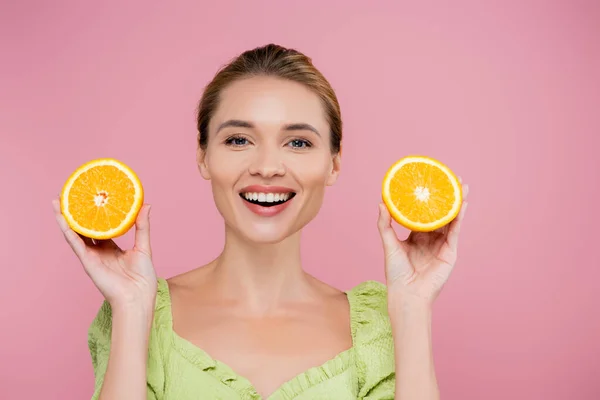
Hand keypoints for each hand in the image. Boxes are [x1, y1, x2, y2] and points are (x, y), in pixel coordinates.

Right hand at [52, 199, 156, 307]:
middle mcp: (99, 252)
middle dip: (76, 214)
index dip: (94, 215)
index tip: (91, 200)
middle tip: (69, 196)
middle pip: (84, 229)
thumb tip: (146, 204)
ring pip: (75, 234)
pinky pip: (76, 244)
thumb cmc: (143, 278)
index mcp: (111, 248)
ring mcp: (92, 257)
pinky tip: (61, 219)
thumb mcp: (143, 246)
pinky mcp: (88, 262)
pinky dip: (68, 231)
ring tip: (56, 202)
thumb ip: (142, 226)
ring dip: (64, 219)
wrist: (137, 297)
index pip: (100, 228)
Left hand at [377, 182, 468, 304]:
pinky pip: (455, 231)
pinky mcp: (450, 252)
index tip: (429, 185)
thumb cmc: (396, 273)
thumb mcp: (389, 244)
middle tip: (450, 179)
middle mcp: (431, 239)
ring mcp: (442, 245)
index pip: (423, 215)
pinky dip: (459, 217)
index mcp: (417, 237)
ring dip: (457, 203)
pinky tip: (463, 204)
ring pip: (451, 220)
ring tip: (461, 185)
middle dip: (445, 198)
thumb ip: (385, 224)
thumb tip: (381, 202)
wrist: (408, 294)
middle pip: (440, 214)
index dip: (427, 201)